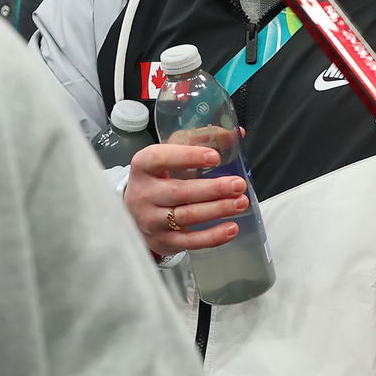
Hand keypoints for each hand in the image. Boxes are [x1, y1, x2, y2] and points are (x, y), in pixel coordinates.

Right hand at [124, 142, 250, 255]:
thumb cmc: (160, 176)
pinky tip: (231, 228)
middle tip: (238, 184)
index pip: (161, 158)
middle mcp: (144, 194)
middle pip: (179, 192)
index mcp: (144, 166)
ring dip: (217, 209)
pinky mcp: (162, 241)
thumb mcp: (172, 152)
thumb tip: (236, 133)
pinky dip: (212, 237)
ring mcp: (151, 220)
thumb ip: (201, 139)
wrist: (135, 211)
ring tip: (241, 202)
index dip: (187, 157)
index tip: (214, 157)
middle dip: (212, 189)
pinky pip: (189, 242)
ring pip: (187, 216)